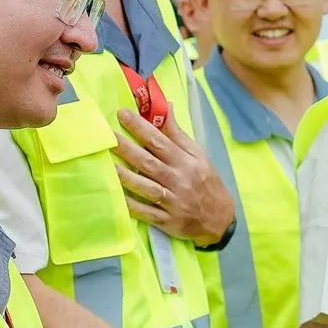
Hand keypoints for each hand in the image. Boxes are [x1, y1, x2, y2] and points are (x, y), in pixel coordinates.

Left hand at [114, 106, 234, 245]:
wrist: (220, 219)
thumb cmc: (206, 183)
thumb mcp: (199, 156)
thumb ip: (178, 134)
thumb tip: (166, 107)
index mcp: (187, 162)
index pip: (160, 141)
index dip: (141, 127)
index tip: (122, 113)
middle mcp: (179, 180)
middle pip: (149, 162)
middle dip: (128, 148)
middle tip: (108, 135)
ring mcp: (173, 202)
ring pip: (146, 187)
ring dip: (126, 176)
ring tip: (107, 163)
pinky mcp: (167, 221)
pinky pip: (146, 212)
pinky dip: (132, 205)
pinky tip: (117, 195)